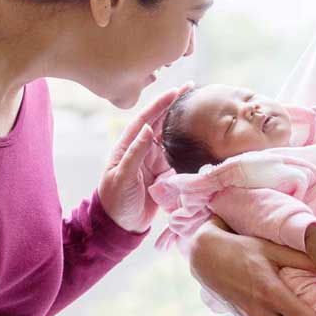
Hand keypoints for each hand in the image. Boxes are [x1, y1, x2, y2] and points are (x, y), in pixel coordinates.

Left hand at [98, 86, 189, 232]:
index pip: (145, 120)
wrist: (120, 227)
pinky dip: (189, 147)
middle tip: (192, 88)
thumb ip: (135, 153)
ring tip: (200, 108)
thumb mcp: (122, 177)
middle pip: (161, 123)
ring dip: (184, 124)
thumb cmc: (115, 201)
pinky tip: (201, 137)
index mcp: (128, 147)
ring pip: (172, 138)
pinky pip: (179, 157)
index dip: (160, 104)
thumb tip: (149, 128)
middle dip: (175, 106)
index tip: (175, 91)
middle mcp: (142, 150)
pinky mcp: (164, 174)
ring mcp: (154, 162)